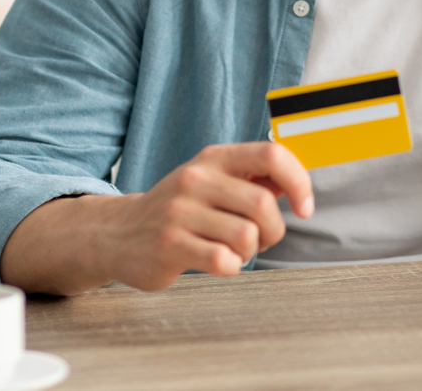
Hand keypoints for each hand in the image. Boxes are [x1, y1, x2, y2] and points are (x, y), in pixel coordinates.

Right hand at [0, 142, 312, 294]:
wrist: (118, 233)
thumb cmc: (178, 209)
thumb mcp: (212, 181)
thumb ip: (253, 179)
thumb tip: (297, 181)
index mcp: (214, 158)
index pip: (271, 155)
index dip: (299, 182)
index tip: (304, 207)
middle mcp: (196, 179)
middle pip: (262, 204)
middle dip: (274, 230)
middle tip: (261, 239)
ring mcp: (179, 212)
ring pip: (246, 236)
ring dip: (250, 251)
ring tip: (232, 250)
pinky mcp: (169, 246)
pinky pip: (223, 261)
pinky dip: (230, 267)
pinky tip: (216, 261)